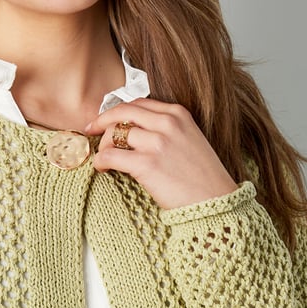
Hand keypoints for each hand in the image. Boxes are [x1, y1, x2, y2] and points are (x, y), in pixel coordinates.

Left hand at [86, 98, 237, 209]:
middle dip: (102, 121)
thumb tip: (135, 132)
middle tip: (90, 130)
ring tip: (104, 160)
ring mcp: (157, 143)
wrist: (216, 203)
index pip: (139, 104)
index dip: (118, 111)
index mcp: (178, 114)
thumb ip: (168, 130)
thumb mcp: (190, 141)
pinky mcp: (147, 164)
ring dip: (103, 147)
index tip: (105, 120)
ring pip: (113, 134)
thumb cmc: (203, 179)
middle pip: (122, 112)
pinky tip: (102, 169)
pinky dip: (101, 162)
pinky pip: (110, 156)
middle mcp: (167, 123)